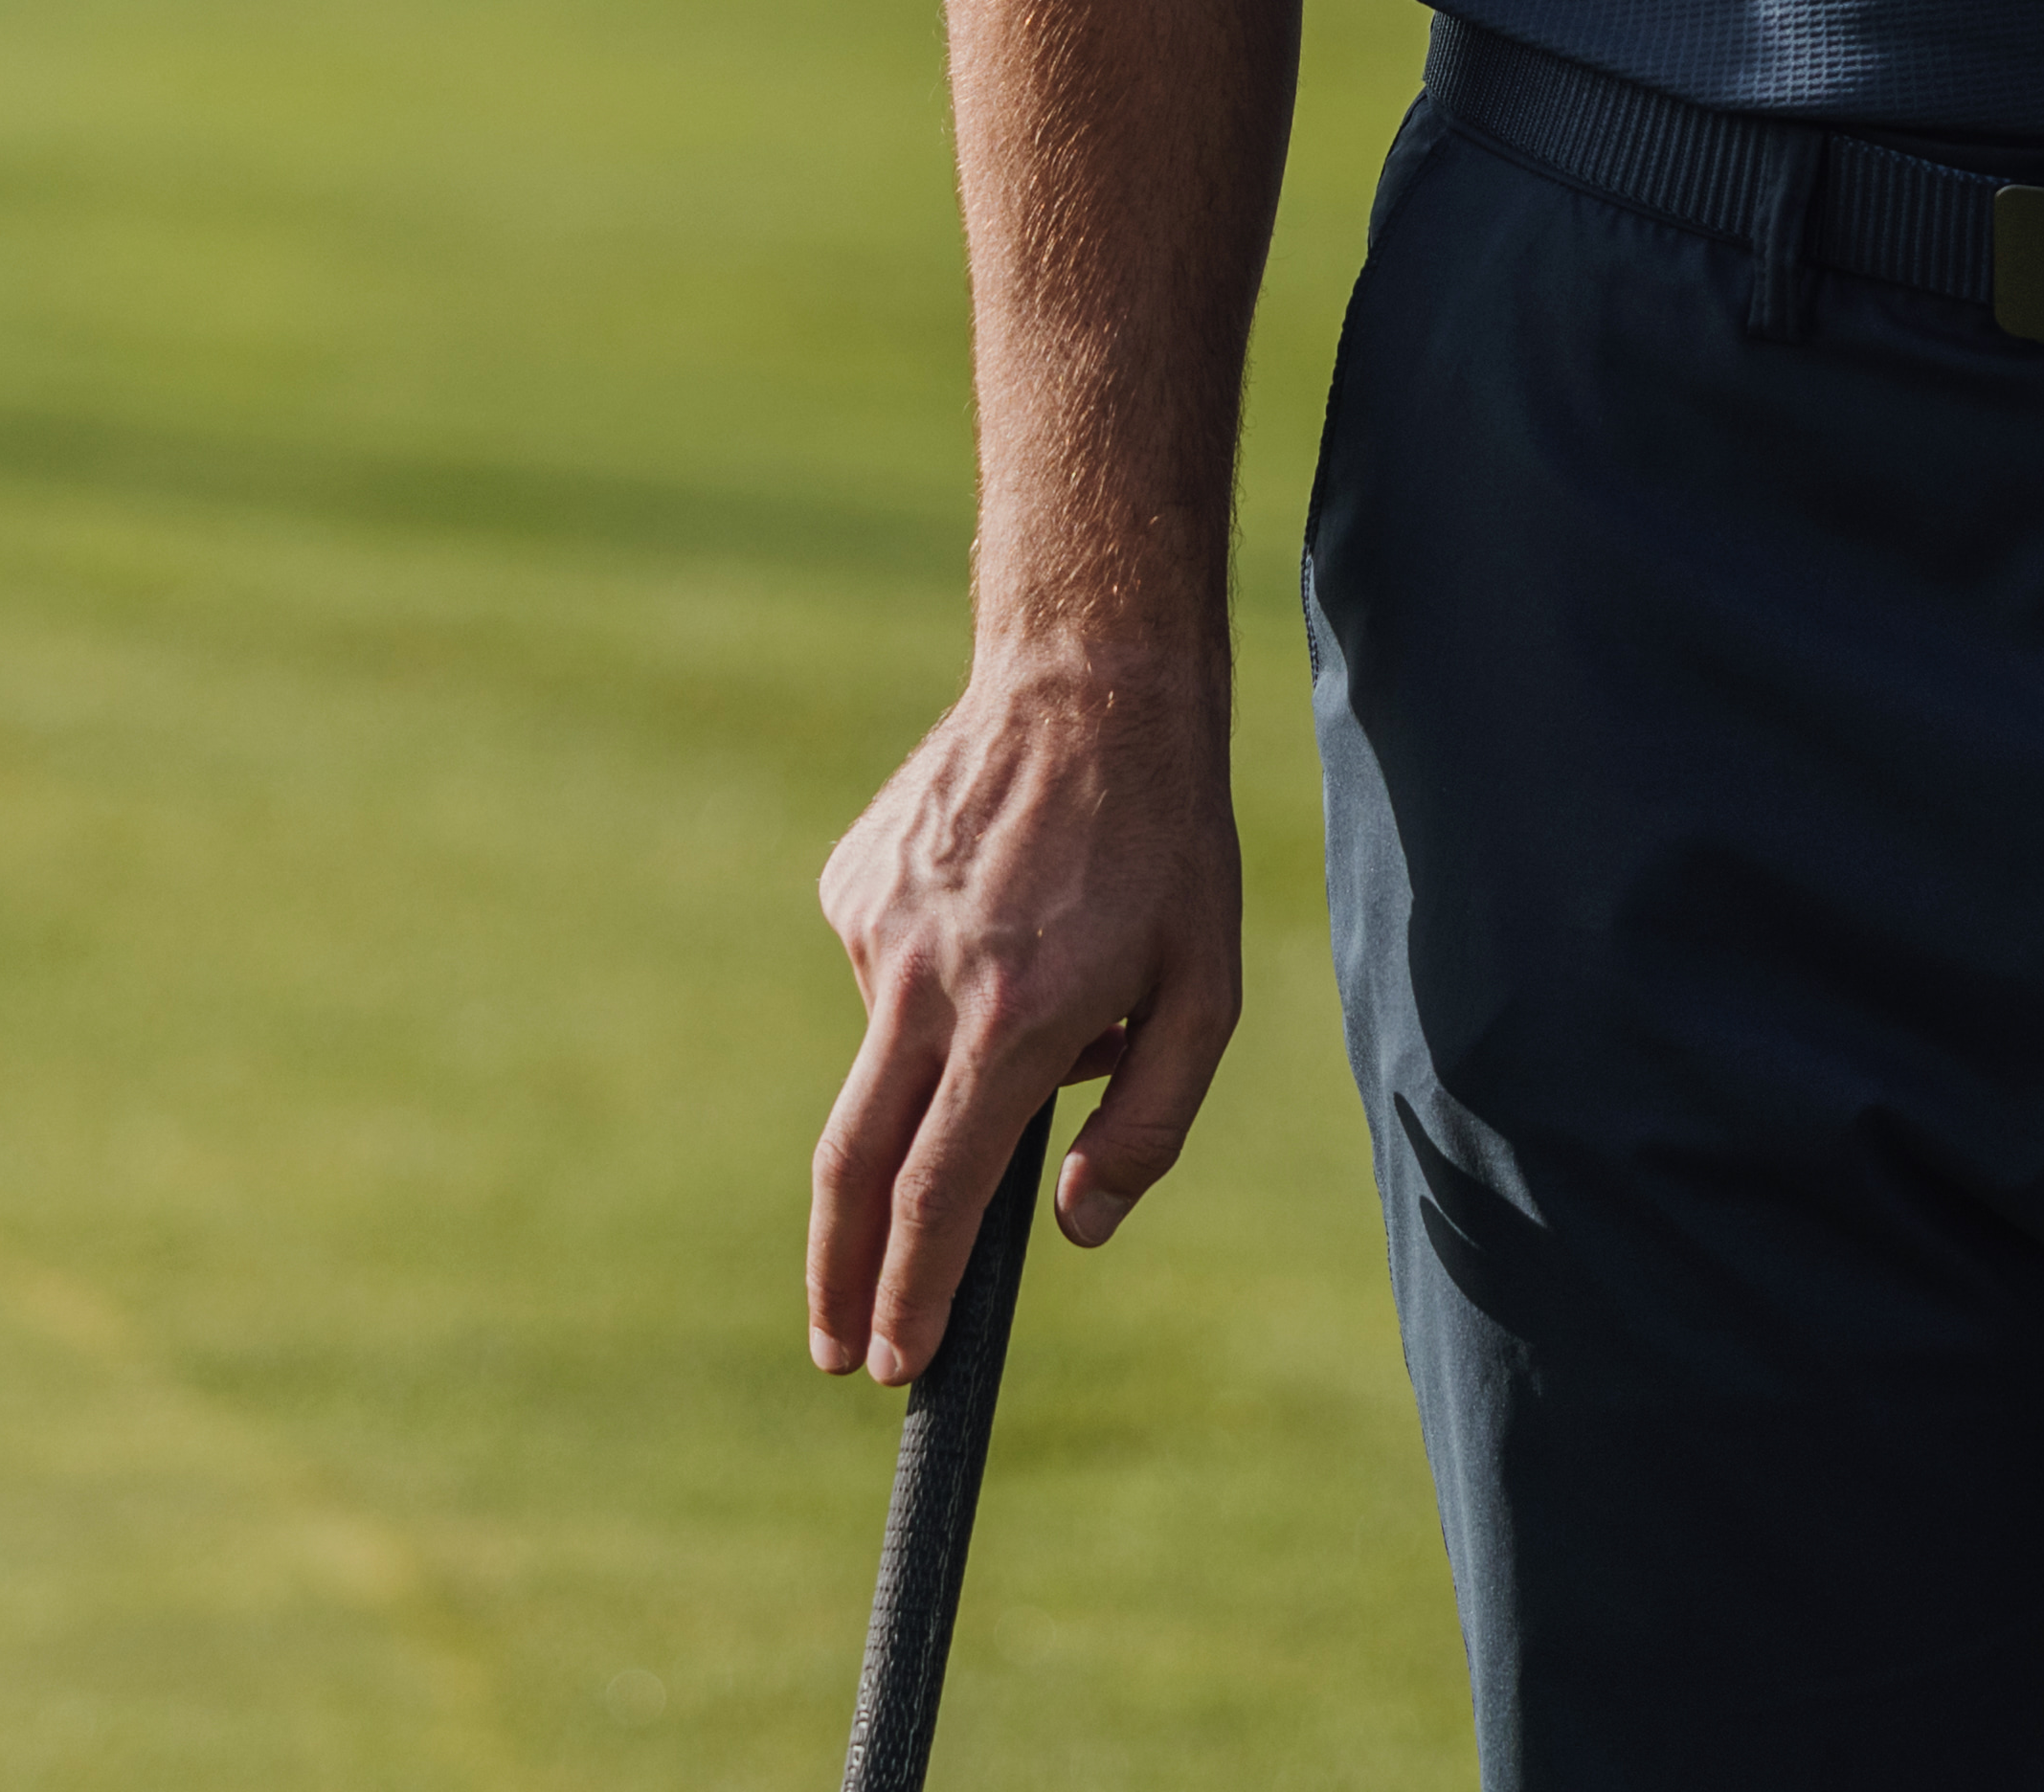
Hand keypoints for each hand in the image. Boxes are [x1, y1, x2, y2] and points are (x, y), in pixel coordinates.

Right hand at [804, 645, 1243, 1382]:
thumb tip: (1073, 1227)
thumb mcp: (1206, 994)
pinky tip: (998, 915)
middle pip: (852, 1165)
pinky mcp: (849, 887)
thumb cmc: (1167, 849)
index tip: (892, 1363)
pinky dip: (933, 986)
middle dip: (838, 1276)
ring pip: (888, 1056)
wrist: (1087, 680)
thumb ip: (1147, 1126)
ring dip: (943, 1068)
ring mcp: (873, 930)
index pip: (935, 1195)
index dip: (908, 1294)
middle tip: (837, 1348)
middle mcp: (924, 982)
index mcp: (1014, 1022)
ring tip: (1044, 972)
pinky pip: (884, 977)